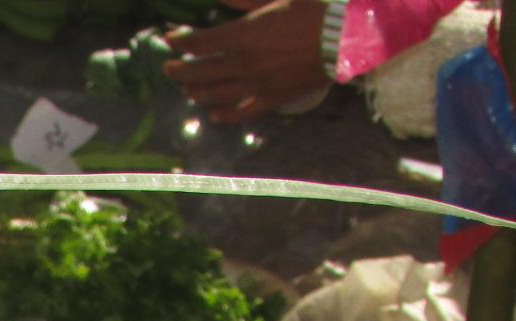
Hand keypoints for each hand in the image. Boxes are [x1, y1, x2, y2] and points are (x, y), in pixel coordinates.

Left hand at [161, 0, 328, 123]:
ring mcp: (258, 84)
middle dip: (179, 69)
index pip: (197, 42)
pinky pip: (244, 112)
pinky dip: (227, 115)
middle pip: (200, 72)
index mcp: (241, 36)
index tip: (170, 38)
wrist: (347, 35)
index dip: (179, 41)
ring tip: (187, 88)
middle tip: (168, 67)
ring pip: (216, 94)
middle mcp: (243, 64)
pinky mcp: (274, 97)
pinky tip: (214, 114)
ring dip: (197, 91)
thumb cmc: (314, 7)